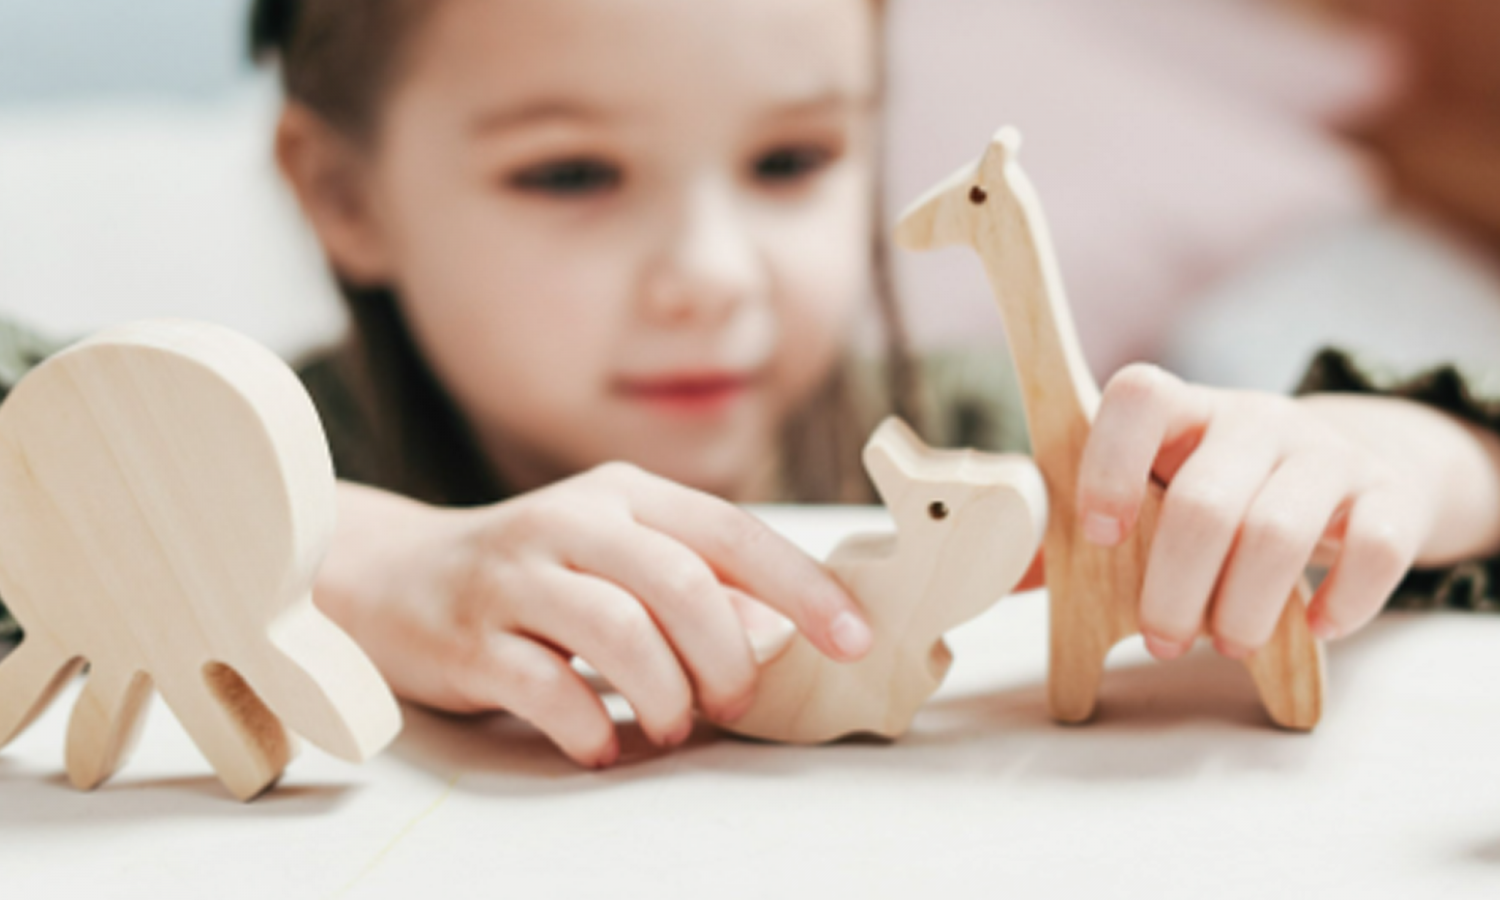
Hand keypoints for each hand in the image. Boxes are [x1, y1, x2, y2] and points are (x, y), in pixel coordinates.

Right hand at [315, 464, 872, 767]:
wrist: (390, 574)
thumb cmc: (534, 573)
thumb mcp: (616, 554)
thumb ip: (695, 583)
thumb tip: (784, 630)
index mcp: (624, 495)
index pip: (731, 532)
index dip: (801, 586)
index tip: (853, 638)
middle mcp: (571, 522)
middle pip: (682, 583)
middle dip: (728, 656)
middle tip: (733, 702)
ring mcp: (515, 577)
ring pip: (620, 633)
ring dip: (665, 696)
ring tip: (669, 725)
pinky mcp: (469, 637)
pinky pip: (546, 689)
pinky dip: (589, 728)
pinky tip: (600, 745)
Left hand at [1075, 364, 1446, 661]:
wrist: (1346, 469)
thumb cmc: (1216, 491)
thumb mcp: (1154, 492)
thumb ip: (1081, 529)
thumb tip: (1008, 572)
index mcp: (1179, 410)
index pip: (1139, 397)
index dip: (1107, 465)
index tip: (1096, 535)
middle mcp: (1253, 418)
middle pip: (1204, 500)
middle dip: (1172, 588)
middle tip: (1160, 640)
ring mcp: (1325, 451)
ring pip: (1279, 533)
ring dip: (1241, 609)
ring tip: (1224, 644)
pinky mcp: (1389, 495)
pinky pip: (1376, 549)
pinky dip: (1341, 602)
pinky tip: (1315, 627)